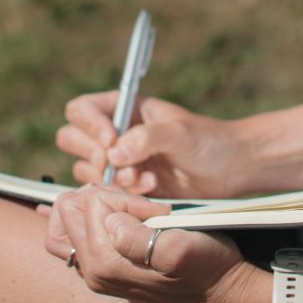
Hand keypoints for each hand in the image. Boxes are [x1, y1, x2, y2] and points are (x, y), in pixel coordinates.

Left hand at [44, 185, 267, 302]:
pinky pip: (77, 235)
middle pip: (68, 210)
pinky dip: (95, 217)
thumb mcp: (179, 248)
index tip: (153, 210)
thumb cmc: (205, 266)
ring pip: (67, 221)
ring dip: (99, 205)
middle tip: (139, 207)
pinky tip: (125, 219)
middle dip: (104, 197)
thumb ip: (137, 239)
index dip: (123, 196)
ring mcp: (96, 271)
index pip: (89, 202)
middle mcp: (92, 270)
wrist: (221, 292)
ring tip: (134, 212)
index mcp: (104, 264)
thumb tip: (109, 222)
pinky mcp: (106, 267)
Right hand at [56, 92, 243, 198]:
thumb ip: (148, 138)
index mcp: (125, 108)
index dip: (89, 125)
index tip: (110, 141)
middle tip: (121, 167)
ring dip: (110, 178)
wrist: (230, 170)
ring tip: (145, 179)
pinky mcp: (126, 187)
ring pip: (85, 169)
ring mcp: (119, 161)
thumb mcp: (181, 133)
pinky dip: (122, 194)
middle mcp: (116, 132)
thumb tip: (114, 153)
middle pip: (72, 138)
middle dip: (94, 156)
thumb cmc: (210, 141)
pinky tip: (151, 189)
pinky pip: (104, 192)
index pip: (82, 109)